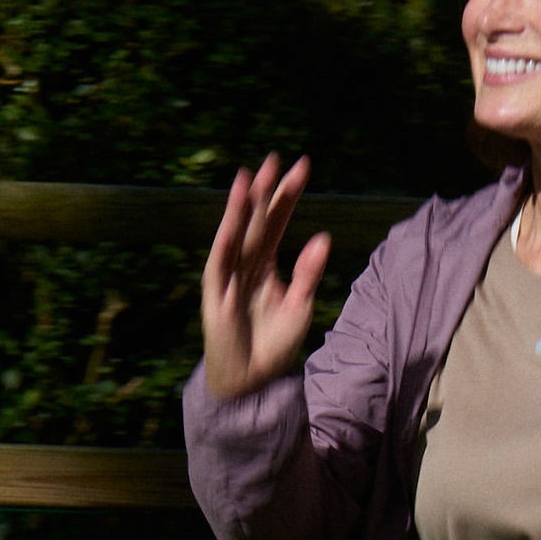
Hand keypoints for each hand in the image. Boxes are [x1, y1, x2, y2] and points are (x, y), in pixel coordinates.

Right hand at [200, 154, 331, 401]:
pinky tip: (234, 215)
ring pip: (238, 231)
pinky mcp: (216, 291)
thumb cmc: (274, 345)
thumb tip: (324, 237)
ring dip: (244, 205)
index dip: (288, 194)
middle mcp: (246, 262)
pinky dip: (227, 235)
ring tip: (252, 175)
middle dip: (268, 190)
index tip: (303, 165)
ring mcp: (229, 274)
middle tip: (278, 158)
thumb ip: (309, 272)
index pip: (277, 220)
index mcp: (265, 263)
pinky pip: (222, 258)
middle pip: (258, 219)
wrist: (252, 381)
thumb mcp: (300, 305)